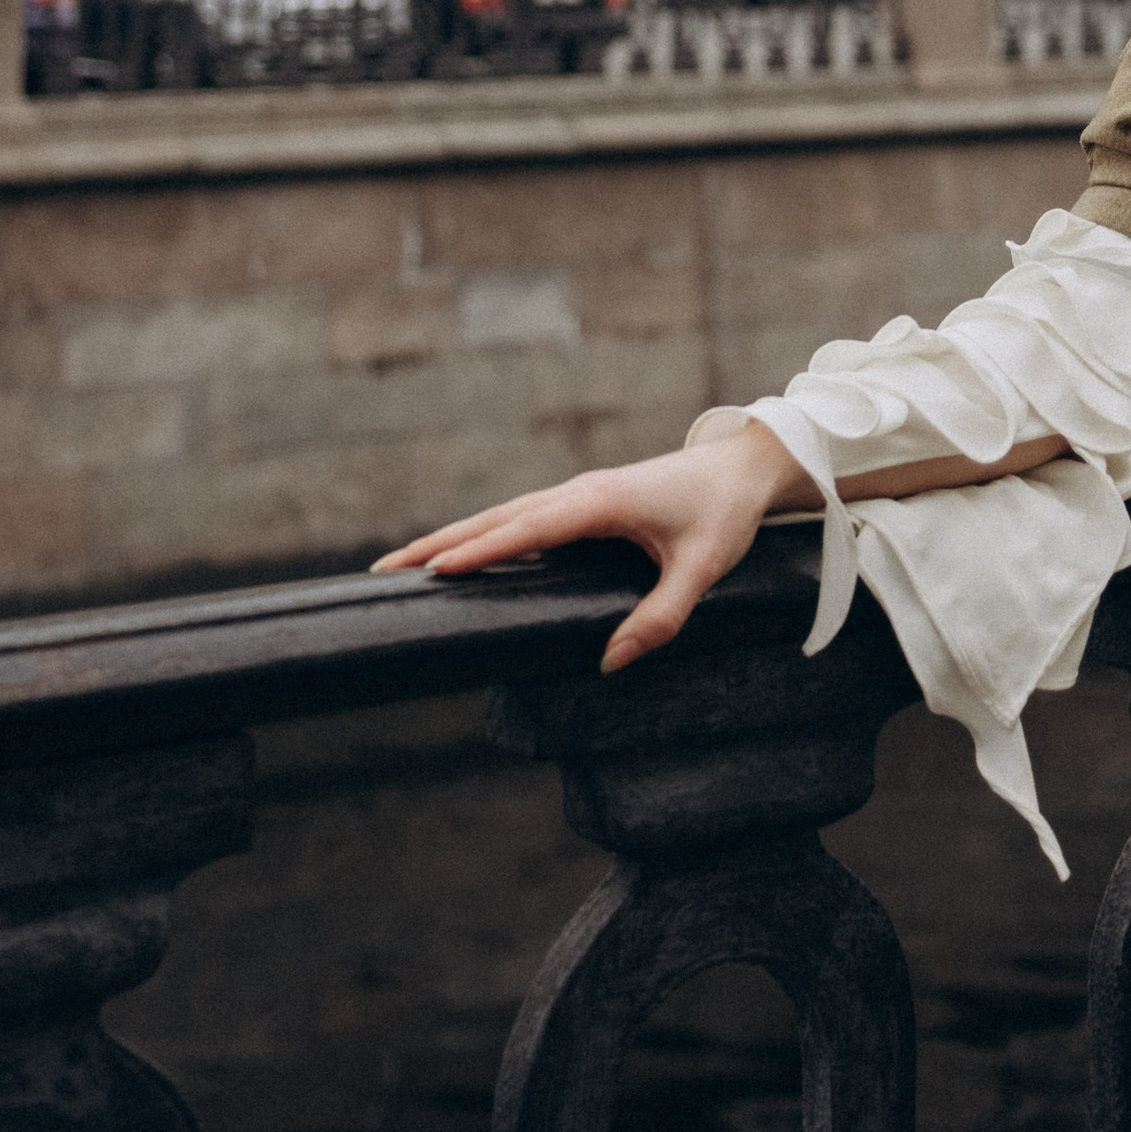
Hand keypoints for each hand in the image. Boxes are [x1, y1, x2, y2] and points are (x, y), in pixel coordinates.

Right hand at [371, 418, 807, 670]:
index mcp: (602, 502)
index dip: (484, 549)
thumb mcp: (702, 569)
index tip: (436, 569)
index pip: (530, 527)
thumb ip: (661, 618)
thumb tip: (610, 663)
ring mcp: (579, 495)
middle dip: (442, 543)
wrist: (745, 468)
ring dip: (455, 536)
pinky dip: (484, 534)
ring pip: (505, 515)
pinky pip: (523, 519)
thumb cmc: (724, 514)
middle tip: (386, 570)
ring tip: (405, 565)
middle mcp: (581, 492)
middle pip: (499, 518)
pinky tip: (462, 556)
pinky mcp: (584, 504)